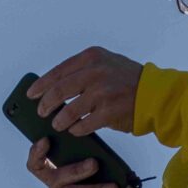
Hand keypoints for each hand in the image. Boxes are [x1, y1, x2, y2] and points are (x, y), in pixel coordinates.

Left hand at [28, 47, 143, 135]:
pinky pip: (84, 124)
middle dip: (47, 104)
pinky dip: (76, 129)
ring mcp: (102, 92)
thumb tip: (55, 86)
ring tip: (57, 124)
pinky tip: (75, 130)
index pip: (58, 71)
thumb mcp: (107, 63)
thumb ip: (84, 69)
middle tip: (42, 112)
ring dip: (60, 120)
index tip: (31, 95)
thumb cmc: (129, 80)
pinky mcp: (109, 112)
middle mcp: (96, 72)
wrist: (156, 94)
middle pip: (59, 91)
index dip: (41, 85)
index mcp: (92, 57)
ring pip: (69, 110)